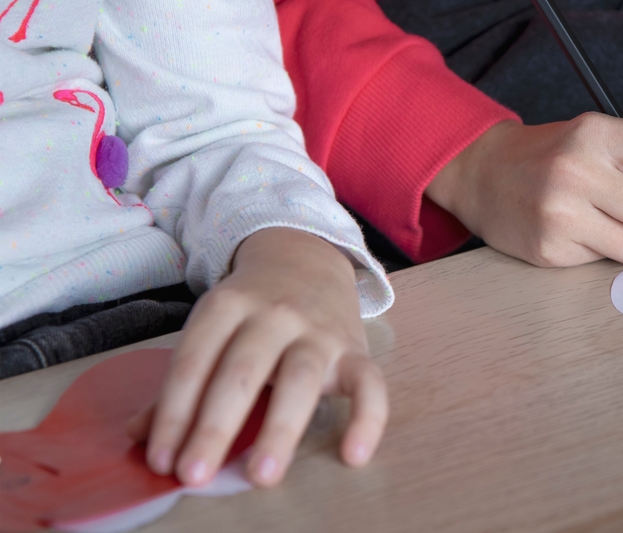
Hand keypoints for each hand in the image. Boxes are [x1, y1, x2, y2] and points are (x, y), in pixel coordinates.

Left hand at [126, 227, 386, 486]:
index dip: (174, 413)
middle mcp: (273, 314)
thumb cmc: (252, 310)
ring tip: (261, 476)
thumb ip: (183, 380)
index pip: (194, 362)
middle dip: (214, 427)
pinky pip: (369, 383)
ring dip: (279, 429)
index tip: (161, 461)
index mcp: (227, 306)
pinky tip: (353, 454)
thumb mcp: (211, 327)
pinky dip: (368, 418)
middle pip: (241, 371)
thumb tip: (140, 436)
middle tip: (194, 476)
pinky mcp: (355, 349)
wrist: (307, 260)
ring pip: (300, 378)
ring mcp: (318, 330)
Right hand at [426, 113, 622, 266]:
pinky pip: (604, 264)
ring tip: (597, 219)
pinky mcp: (549, 250)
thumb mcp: (602, 138)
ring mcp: (560, 214)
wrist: (482, 173)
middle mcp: (577, 171)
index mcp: (596, 132)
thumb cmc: (555, 156)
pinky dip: (596, 250)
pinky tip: (571, 230)